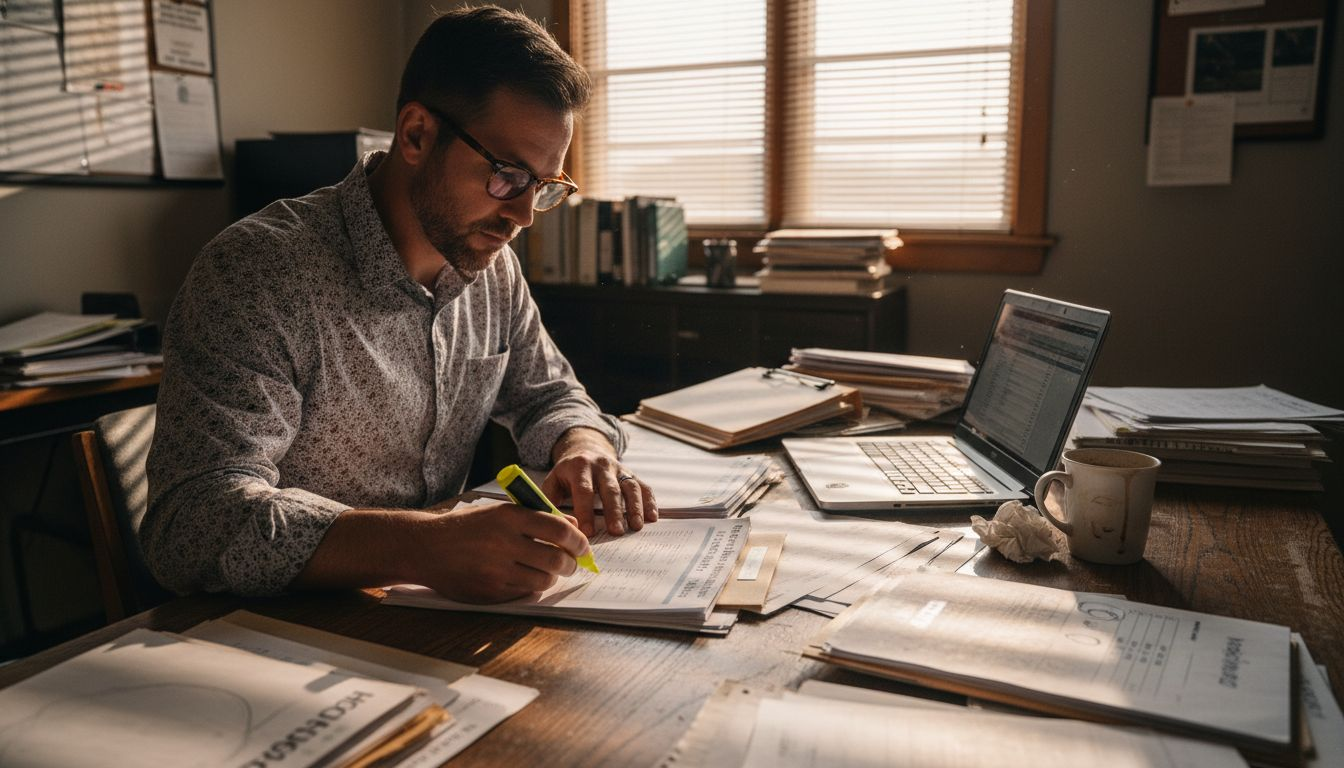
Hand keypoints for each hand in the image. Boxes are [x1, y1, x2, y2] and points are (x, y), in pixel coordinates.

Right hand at [408, 500, 593, 603]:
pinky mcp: (490, 592)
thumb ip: (536, 517)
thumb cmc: (466, 527)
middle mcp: (503, 543)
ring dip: (553, 577)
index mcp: (508, 517)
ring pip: (544, 580)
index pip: (558, 530)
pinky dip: (532, 586)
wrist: (426, 547)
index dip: (578, 540)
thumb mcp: (500, 512)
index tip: (583, 545)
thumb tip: (571, 525)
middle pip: (556, 559)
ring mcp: (496, 570)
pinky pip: (525, 593)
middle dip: (571, 563)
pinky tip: (526, 578)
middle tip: (571, 563)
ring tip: (549, 571)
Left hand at [542, 428, 657, 536]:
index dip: (585, 511)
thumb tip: (556, 524)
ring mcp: (619, 469)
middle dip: (613, 511)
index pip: (583, 490)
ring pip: (630, 487)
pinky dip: (650, 502)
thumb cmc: (568, 474)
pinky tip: (652, 517)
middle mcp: (601, 466)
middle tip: (616, 532)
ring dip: (634, 508)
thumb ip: (550, 501)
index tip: (587, 532)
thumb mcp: (553, 481)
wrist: (585, 450)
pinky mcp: (631, 474)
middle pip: (610, 489)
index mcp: (579, 467)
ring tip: (636, 527)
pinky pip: (643, 487)